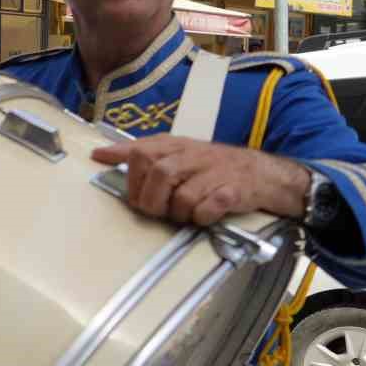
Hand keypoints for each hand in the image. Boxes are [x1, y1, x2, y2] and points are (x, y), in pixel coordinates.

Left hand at [91, 136, 310, 226]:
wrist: (265, 174)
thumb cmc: (214, 167)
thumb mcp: (179, 153)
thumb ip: (143, 153)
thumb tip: (100, 154)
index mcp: (177, 147)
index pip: (142, 149)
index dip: (123, 163)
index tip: (104, 165)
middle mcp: (193, 156)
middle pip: (157, 175)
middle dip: (151, 199)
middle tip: (157, 209)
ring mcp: (214, 173)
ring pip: (180, 196)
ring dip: (177, 212)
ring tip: (185, 212)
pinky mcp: (232, 191)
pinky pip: (205, 210)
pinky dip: (201, 218)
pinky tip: (206, 214)